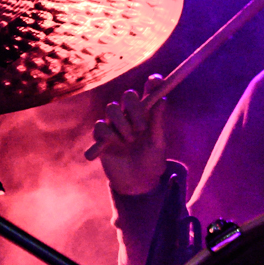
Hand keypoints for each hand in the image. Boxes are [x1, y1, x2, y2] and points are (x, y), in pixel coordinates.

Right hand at [89, 76, 168, 193]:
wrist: (137, 183)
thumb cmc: (152, 162)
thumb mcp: (158, 143)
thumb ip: (158, 122)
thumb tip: (163, 98)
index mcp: (148, 114)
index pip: (149, 91)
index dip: (152, 82)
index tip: (155, 80)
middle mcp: (131, 116)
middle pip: (128, 95)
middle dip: (134, 108)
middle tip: (141, 127)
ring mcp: (115, 125)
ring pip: (112, 108)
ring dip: (121, 124)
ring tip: (129, 141)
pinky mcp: (102, 137)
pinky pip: (100, 126)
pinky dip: (108, 135)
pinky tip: (115, 145)